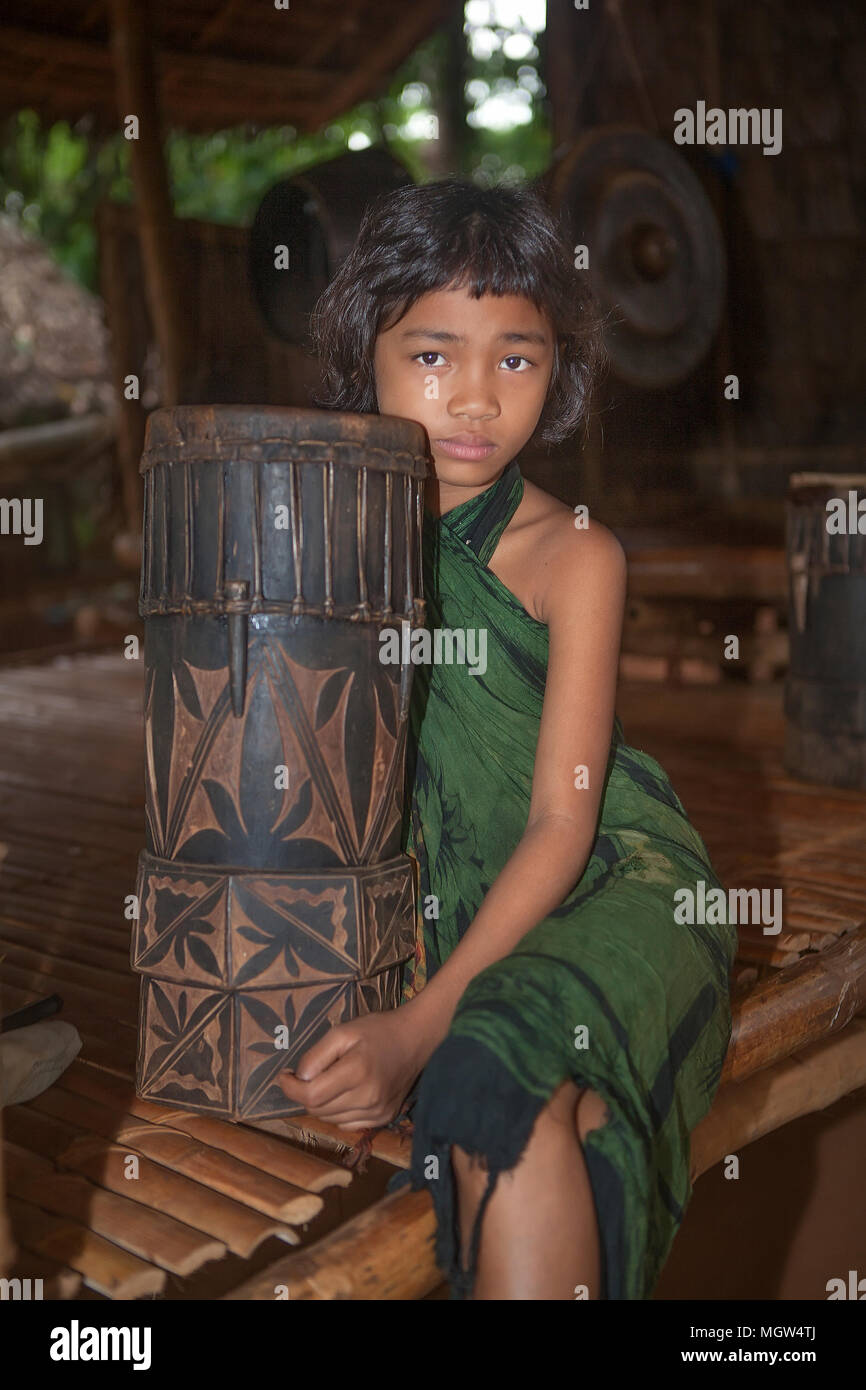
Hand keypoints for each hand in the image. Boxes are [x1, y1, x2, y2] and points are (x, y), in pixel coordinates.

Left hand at [277, 1006, 424, 1131]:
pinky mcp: (383, 1118)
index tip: (284, 1076)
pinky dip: (338, 1112)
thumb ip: (317, 1055)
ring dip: (321, 1104)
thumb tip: (299, 1078)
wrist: (415, 1039)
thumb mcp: (343, 1032)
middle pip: (318, 1110)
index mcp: (357, 1072)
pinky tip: (345, 1093)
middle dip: (305, 1094)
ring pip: (330, 1119)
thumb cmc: (377, 1031)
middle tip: (306, 1075)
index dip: (290, 1089)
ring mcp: (377, 1112)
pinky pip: (347, 1124)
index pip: (311, 1096)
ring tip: (329, 1081)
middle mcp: (368, 1098)